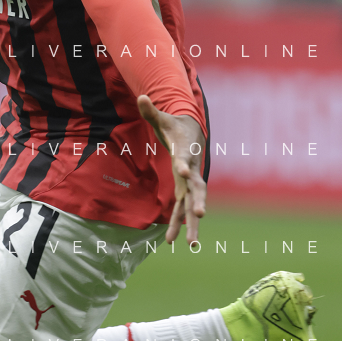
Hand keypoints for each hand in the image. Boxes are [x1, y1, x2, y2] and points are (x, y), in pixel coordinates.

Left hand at [137, 95, 205, 244]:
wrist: (191, 135)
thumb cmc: (175, 127)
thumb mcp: (162, 119)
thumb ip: (150, 111)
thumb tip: (140, 97)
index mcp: (186, 154)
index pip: (186, 160)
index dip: (185, 166)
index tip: (184, 172)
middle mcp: (191, 172)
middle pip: (198, 189)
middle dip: (199, 202)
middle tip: (201, 214)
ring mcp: (190, 184)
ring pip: (192, 206)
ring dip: (191, 224)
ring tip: (190, 243)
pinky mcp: (185, 192)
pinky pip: (182, 210)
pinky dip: (179, 225)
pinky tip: (173, 241)